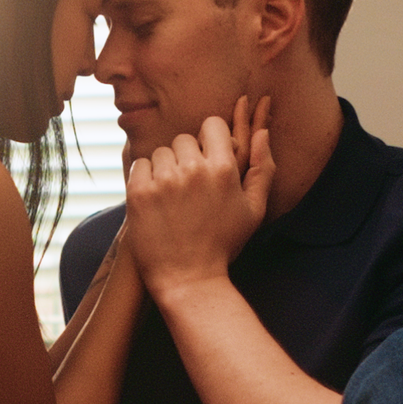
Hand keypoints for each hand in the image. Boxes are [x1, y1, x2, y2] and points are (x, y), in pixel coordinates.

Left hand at [125, 95, 275, 297]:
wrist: (188, 279)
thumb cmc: (224, 244)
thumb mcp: (254, 209)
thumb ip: (263, 168)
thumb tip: (263, 132)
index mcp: (224, 169)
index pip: (212, 125)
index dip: (209, 140)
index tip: (207, 159)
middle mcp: (194, 170)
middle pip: (184, 138)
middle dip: (186, 156)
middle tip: (189, 185)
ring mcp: (164, 181)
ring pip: (162, 152)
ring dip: (165, 168)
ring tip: (172, 196)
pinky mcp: (139, 193)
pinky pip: (140, 165)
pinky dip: (145, 177)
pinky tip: (155, 199)